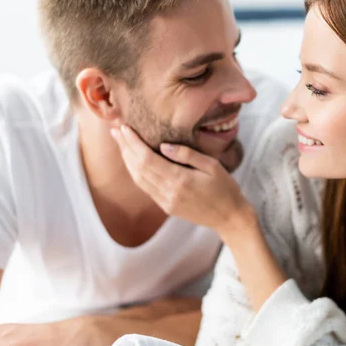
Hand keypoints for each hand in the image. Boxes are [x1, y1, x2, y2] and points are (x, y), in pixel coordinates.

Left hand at [112, 126, 256, 240]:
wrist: (229, 217)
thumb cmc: (225, 188)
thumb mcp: (212, 165)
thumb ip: (187, 154)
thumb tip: (163, 145)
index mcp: (180, 180)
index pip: (147, 159)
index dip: (133, 143)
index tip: (124, 128)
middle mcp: (169, 193)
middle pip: (138, 168)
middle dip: (125, 148)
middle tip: (116, 131)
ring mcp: (166, 202)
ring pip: (138, 179)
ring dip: (127, 160)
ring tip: (121, 144)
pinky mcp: (167, 207)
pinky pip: (146, 188)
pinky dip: (136, 173)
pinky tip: (133, 162)